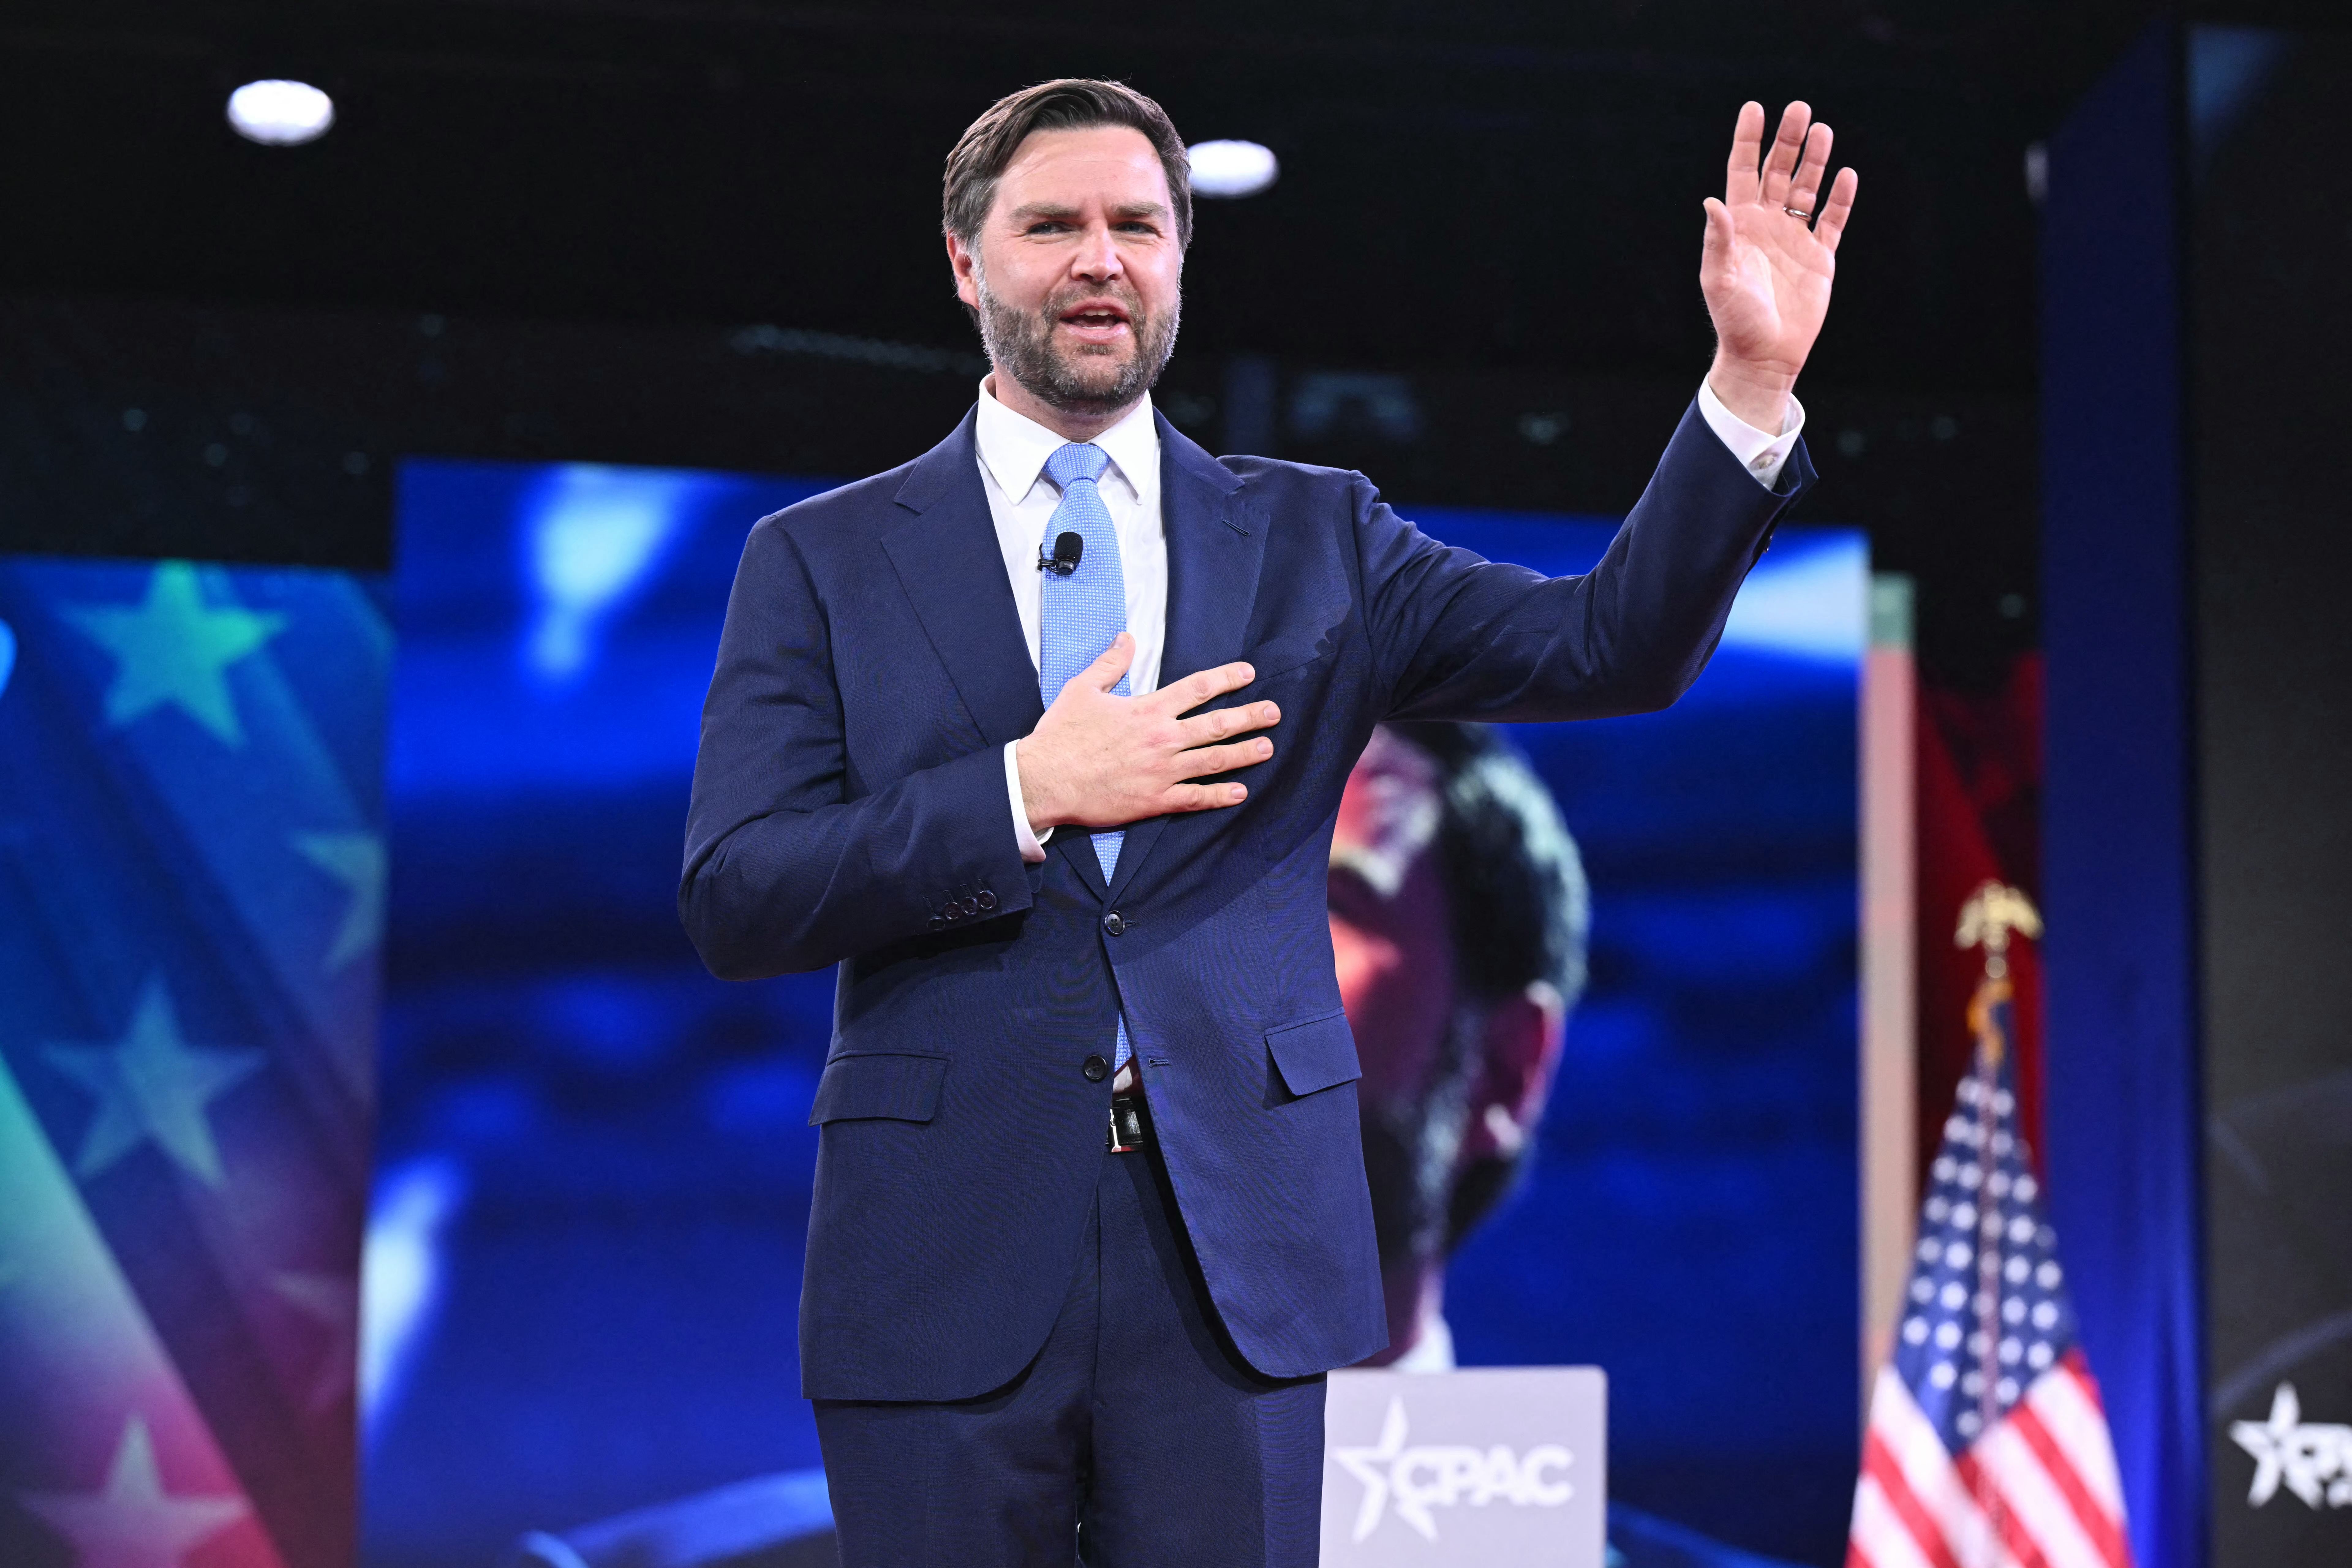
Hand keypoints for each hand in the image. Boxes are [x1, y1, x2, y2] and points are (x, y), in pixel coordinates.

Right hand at [1016, 633, 1278, 830]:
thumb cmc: (1061, 734)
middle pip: (1215, 725)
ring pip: (1212, 760)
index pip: (1196, 689)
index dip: (1226, 679)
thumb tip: (1127, 638)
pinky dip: (1219, 795)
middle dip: (1249, 717)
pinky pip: (1194, 798)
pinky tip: (1240, 792)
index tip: (1248, 673)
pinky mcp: (1154, 800)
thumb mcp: (1082, 689)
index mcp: (1147, 710)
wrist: (1044, 779)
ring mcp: (1161, 772)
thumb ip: (1110, 664)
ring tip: (1267, 747)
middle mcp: (1161, 739)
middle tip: (1274, 713)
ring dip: (1243, 753)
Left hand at [1700, 101, 1858, 431]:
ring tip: (1822, 130)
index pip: (1742, 172)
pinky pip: (1832, 221)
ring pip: (1806, 189)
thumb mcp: (1718, 280)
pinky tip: (1845, 175)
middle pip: (1777, 172)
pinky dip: (1840, 199)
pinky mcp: (1819, 258)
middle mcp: (1766, 225)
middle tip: (1799, 109)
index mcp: (1739, 226)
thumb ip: (1718, 240)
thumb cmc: (1734, 320)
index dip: (1748, 140)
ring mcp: (1794, 239)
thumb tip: (1712, 202)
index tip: (1755, 108)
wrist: (1763, 355)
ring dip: (1814, 161)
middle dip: (1788, 141)